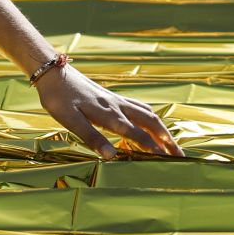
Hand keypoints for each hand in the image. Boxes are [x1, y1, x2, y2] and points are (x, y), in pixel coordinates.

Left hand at [35, 64, 183, 159]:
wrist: (52, 71)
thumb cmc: (58, 98)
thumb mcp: (70, 120)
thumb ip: (92, 138)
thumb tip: (113, 157)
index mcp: (110, 115)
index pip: (139, 135)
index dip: (155, 149)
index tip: (171, 162)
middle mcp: (117, 107)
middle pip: (151, 123)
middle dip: (167, 140)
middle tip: (181, 155)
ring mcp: (115, 100)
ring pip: (147, 113)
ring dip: (162, 128)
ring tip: (171, 142)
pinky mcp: (111, 96)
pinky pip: (138, 106)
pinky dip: (151, 116)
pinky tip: (150, 120)